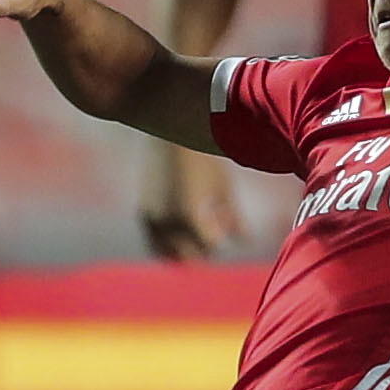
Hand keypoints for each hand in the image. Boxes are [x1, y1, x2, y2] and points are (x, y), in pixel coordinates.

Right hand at [141, 143, 239, 260]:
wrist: (169, 134)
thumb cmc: (203, 157)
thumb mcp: (223, 187)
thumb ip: (234, 217)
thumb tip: (245, 240)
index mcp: (191, 216)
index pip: (211, 244)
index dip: (220, 233)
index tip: (225, 220)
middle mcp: (168, 222)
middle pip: (190, 255)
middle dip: (204, 247)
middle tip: (212, 230)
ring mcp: (153, 219)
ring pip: (170, 253)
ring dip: (185, 250)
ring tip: (196, 233)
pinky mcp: (143, 213)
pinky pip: (155, 242)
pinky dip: (168, 245)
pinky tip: (181, 234)